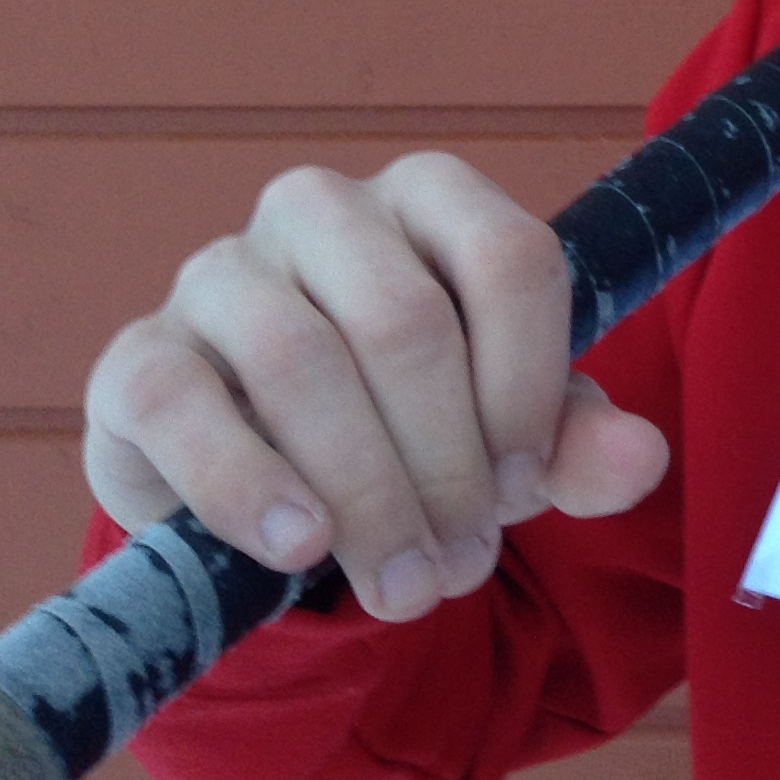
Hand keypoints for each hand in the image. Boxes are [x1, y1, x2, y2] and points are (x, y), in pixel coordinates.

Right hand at [82, 153, 670, 621]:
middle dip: (447, 465)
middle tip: (463, 564)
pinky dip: (247, 484)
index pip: (510, 258)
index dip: (528, 385)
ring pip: (301, 362)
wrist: (276, 479)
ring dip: (367, 494)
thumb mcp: (513, 431)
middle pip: (407, 322)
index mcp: (432, 197)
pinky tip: (300, 546)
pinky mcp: (138, 357)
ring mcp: (220, 273)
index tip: (528, 486)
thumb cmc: (419, 425)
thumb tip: (642, 460)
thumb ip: (580, 441)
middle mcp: (323, 209)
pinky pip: (181, 406)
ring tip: (405, 583)